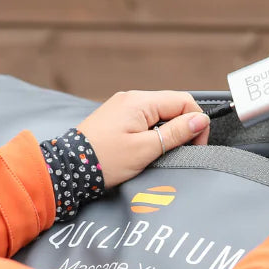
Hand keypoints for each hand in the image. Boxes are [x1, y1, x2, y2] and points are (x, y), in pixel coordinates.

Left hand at [77, 90, 209, 187]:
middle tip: (180, 152)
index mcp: (140, 101)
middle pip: (172, 106)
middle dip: (182, 128)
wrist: (68, 169)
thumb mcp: (146, 149)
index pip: (183, 101)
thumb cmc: (104, 160)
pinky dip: (153, 133)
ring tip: (160, 154)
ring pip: (159, 114)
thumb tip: (201, 120)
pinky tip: (147, 150)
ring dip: (167, 132)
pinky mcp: (117, 118)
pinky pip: (145, 119)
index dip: (196, 122)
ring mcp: (123, 107)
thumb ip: (176, 132)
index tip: (195, 145)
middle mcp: (131, 98)